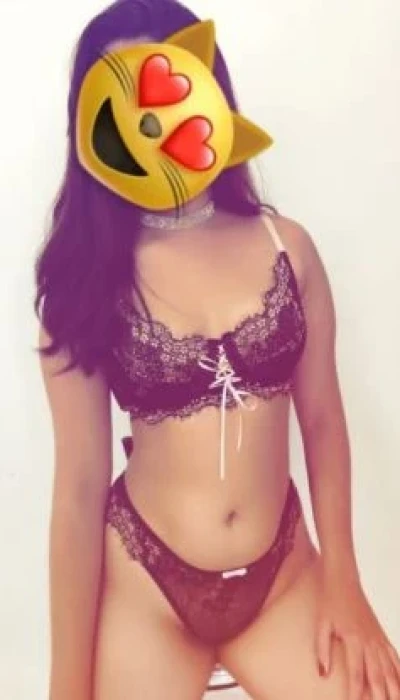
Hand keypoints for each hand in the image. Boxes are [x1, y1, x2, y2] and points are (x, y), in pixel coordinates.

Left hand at [315, 564, 399, 699]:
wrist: (342, 577)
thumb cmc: (329, 600)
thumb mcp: (321, 624)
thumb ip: (322, 650)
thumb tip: (323, 675)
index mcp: (353, 639)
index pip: (357, 673)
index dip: (357, 693)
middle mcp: (369, 640)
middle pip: (378, 675)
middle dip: (381, 696)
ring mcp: (377, 637)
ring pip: (390, 668)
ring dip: (394, 687)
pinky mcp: (380, 633)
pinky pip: (393, 655)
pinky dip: (398, 671)